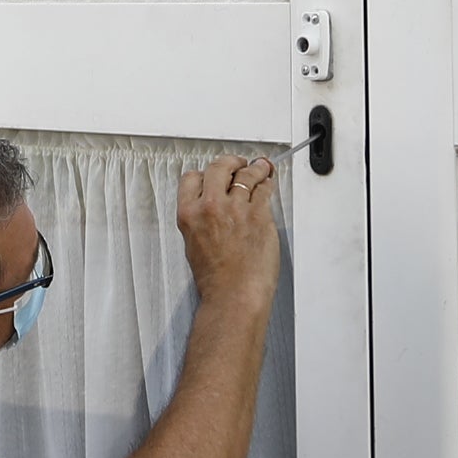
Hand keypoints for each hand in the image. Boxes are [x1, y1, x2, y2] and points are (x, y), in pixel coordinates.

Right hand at [174, 155, 283, 306]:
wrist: (234, 294)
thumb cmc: (216, 279)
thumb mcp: (193, 244)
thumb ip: (201, 219)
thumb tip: (214, 206)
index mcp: (189, 213)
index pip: (192, 178)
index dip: (204, 173)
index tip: (213, 174)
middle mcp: (210, 206)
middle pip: (219, 167)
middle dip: (230, 162)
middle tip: (238, 163)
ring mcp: (236, 208)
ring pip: (246, 173)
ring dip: (255, 169)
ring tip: (261, 168)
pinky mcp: (259, 213)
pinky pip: (264, 189)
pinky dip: (267, 183)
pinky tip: (268, 183)